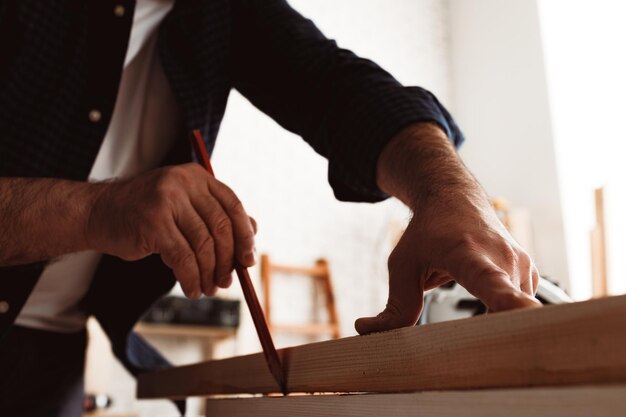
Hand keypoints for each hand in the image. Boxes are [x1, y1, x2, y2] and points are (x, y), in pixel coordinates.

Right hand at [86, 163, 255, 297]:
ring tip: (209, 288)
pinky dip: (191, 278)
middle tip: (227, 281)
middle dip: (228, 260)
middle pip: (221, 227)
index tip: (248, 260)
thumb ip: (215, 213)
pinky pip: (183, 258)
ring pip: (203, 245)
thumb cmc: (145, 213)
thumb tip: (252, 230)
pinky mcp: (153, 223)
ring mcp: (167, 201)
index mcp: (196, 177)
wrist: (98, 213)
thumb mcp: (183, 204)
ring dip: (209, 273)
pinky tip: (192, 288)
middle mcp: (184, 183)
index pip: (233, 206)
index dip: (245, 236)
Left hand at [355, 123, 539, 333]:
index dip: (512, 308)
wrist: (454, 197)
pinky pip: (519, 308)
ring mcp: (522, 267)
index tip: (526, 323)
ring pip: (516, 316)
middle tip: (475, 356)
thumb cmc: (428, 230)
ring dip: (494, 329)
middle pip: (513, 313)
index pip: (495, 287)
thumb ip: (395, 306)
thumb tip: (368, 332)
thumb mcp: (403, 264)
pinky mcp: (530, 275)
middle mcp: (503, 260)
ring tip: (473, 325)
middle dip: (498, 341)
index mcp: (469, 257)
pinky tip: (483, 308)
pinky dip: (501, 316)